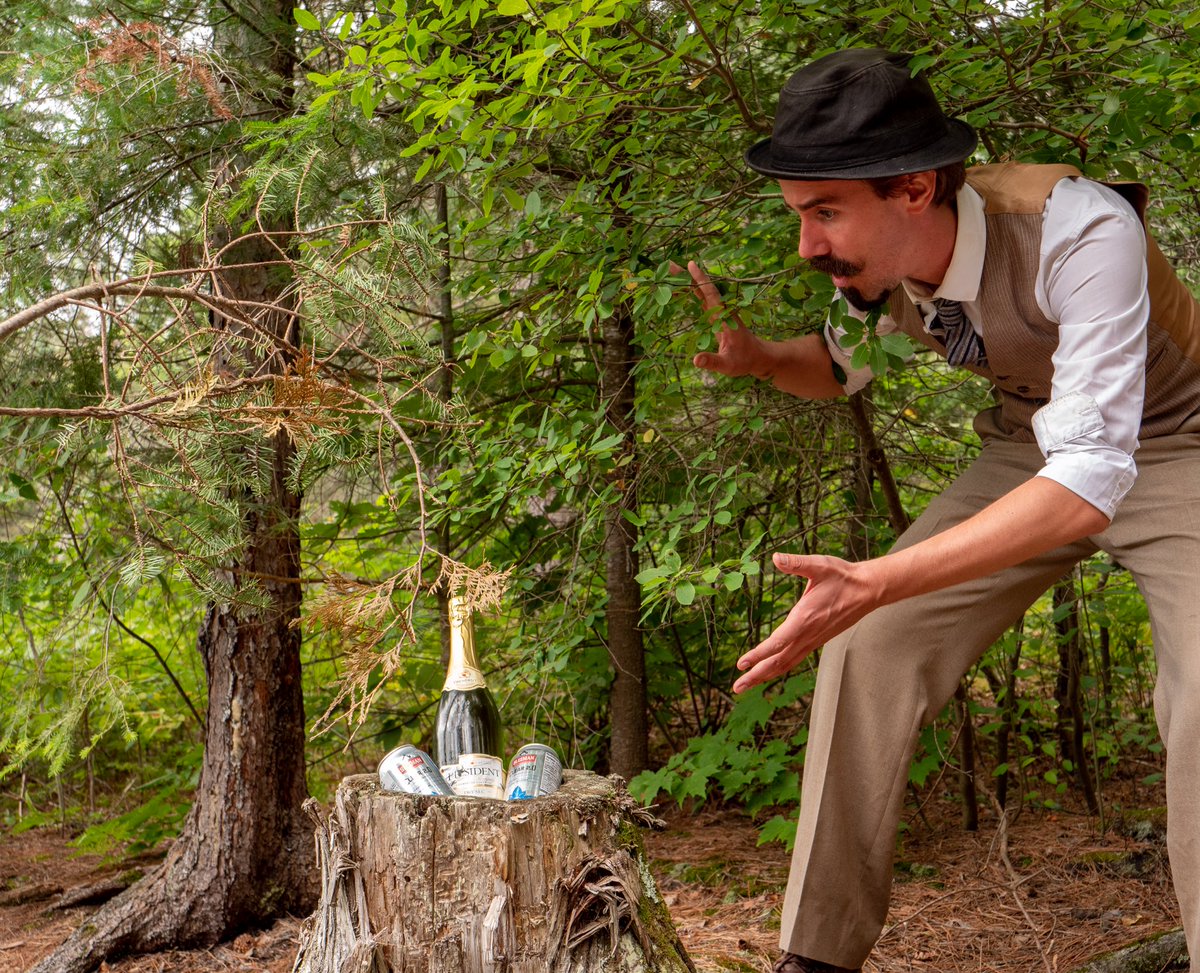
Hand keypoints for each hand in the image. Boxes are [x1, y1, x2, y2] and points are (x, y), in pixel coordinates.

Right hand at [670, 260, 768, 378]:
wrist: (758, 357)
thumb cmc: (745, 360)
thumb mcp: (728, 365)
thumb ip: (712, 362)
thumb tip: (695, 360)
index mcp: (724, 317)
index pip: (711, 294)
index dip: (700, 280)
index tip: (690, 264)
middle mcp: (721, 310)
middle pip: (702, 288)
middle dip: (686, 276)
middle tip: (668, 264)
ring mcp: (719, 312)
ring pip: (701, 292)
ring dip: (686, 282)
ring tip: (669, 272)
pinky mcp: (716, 317)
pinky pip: (701, 300)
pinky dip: (690, 293)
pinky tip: (679, 290)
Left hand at [732, 552, 881, 692]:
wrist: (868, 590)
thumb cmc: (843, 577)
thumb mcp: (819, 565)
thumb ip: (797, 562)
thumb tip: (776, 557)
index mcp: (805, 618)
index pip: (778, 642)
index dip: (758, 654)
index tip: (741, 664)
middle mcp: (808, 633)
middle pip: (779, 661)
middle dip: (757, 674)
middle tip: (737, 687)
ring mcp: (813, 640)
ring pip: (786, 663)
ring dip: (766, 674)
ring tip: (747, 684)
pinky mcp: (817, 640)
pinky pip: (794, 658)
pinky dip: (779, 667)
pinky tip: (769, 670)